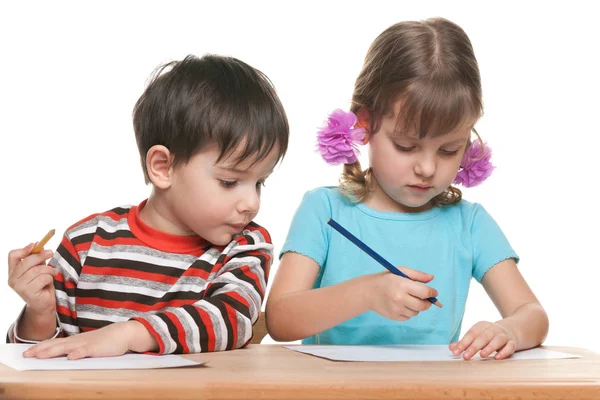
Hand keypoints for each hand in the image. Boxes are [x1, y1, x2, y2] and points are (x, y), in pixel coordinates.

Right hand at [8, 243, 56, 313]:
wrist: (43, 304)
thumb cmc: (41, 284)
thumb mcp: (39, 269)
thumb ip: (37, 258)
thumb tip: (38, 244)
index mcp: (13, 272)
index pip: (12, 255)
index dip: (24, 249)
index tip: (35, 245)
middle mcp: (12, 279)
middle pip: (26, 261)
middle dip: (41, 255)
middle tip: (51, 252)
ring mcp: (19, 286)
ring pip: (37, 270)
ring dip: (49, 269)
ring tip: (53, 272)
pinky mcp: (28, 292)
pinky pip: (43, 278)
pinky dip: (50, 278)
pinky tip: (49, 282)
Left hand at [23, 321, 153, 359]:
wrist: (124, 333)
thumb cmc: (107, 341)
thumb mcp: (89, 345)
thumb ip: (78, 349)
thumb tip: (66, 356)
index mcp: (76, 340)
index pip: (55, 343)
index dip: (41, 347)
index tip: (28, 352)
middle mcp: (79, 340)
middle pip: (56, 344)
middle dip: (40, 349)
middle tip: (26, 354)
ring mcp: (88, 343)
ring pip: (67, 347)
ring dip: (53, 350)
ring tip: (40, 355)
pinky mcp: (98, 347)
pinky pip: (86, 350)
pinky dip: (78, 353)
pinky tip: (71, 357)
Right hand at [364, 268, 437, 320]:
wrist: (368, 292)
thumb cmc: (386, 279)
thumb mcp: (400, 271)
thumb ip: (417, 275)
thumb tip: (432, 278)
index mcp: (402, 285)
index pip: (425, 292)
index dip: (432, 293)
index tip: (434, 292)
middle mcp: (400, 298)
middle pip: (423, 306)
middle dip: (427, 302)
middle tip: (424, 298)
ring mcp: (397, 309)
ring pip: (417, 312)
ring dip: (416, 307)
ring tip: (408, 299)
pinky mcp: (394, 317)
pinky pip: (409, 317)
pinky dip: (408, 311)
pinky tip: (401, 304)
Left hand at [449, 321, 516, 359]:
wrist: (510, 331)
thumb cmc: (488, 336)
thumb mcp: (476, 336)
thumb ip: (464, 342)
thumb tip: (451, 348)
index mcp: (481, 326)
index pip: (471, 334)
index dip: (463, 343)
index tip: (455, 352)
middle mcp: (492, 329)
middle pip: (482, 337)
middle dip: (473, 347)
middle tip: (465, 356)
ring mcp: (503, 335)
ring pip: (496, 340)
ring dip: (489, 347)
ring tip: (482, 355)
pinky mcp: (512, 342)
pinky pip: (509, 346)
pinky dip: (504, 352)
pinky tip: (497, 357)